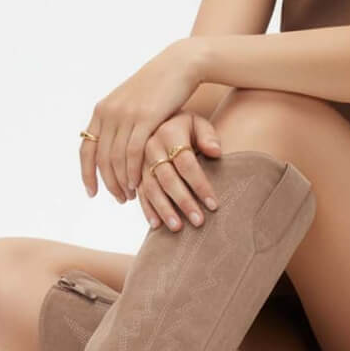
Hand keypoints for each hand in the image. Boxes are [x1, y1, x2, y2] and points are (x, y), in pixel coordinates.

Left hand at [80, 39, 202, 201]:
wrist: (179, 66)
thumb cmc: (159, 88)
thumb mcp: (131, 103)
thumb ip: (120, 122)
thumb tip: (113, 144)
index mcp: (102, 110)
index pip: (86, 149)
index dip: (86, 174)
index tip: (92, 193)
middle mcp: (109, 113)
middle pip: (101, 158)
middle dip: (108, 182)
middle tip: (118, 198)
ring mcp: (126, 115)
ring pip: (116, 158)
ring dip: (121, 181)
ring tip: (129, 196)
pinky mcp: (145, 117)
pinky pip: (133, 152)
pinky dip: (133, 171)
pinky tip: (138, 183)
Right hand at [136, 111, 221, 231]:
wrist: (158, 122)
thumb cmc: (185, 128)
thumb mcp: (198, 124)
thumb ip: (208, 136)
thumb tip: (216, 152)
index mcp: (169, 133)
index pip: (187, 163)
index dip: (200, 184)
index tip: (214, 205)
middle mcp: (150, 147)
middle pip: (168, 179)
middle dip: (184, 202)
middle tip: (198, 221)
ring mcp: (139, 161)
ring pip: (152, 189)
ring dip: (164, 209)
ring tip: (178, 228)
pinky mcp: (133, 173)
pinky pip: (139, 193)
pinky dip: (147, 209)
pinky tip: (156, 225)